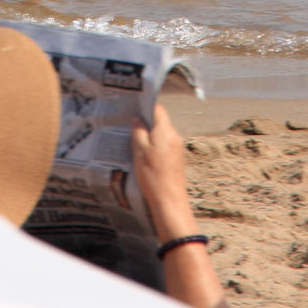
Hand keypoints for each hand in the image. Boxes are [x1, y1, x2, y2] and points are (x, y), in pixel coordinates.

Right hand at [131, 104, 193, 239]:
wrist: (169, 200)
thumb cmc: (152, 175)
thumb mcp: (139, 151)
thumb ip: (138, 131)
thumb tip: (137, 118)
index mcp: (165, 131)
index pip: (158, 109)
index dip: (146, 107)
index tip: (133, 109)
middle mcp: (174, 136)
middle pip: (160, 122)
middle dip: (146, 123)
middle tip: (130, 127)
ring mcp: (177, 148)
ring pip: (162, 135)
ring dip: (149, 136)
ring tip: (134, 144)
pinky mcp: (177, 160)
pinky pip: (165, 146)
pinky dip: (155, 147)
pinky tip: (144, 157)